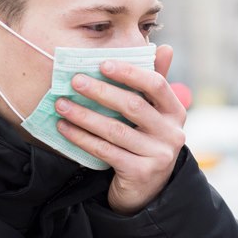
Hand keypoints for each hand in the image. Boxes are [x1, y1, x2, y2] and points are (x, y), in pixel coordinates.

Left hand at [54, 44, 185, 214]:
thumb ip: (155, 83)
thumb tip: (164, 47)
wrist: (148, 190)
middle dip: (101, 91)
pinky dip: (82, 138)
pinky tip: (65, 128)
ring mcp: (158, 155)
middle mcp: (172, 133)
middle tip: (75, 81)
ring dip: (85, 115)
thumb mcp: (155, 115)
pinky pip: (106, 151)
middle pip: (133, 106)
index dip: (130, 72)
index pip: (157, 84)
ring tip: (62, 104)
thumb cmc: (147, 142)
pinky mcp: (141, 173)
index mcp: (176, 112)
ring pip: (116, 130)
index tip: (102, 64)